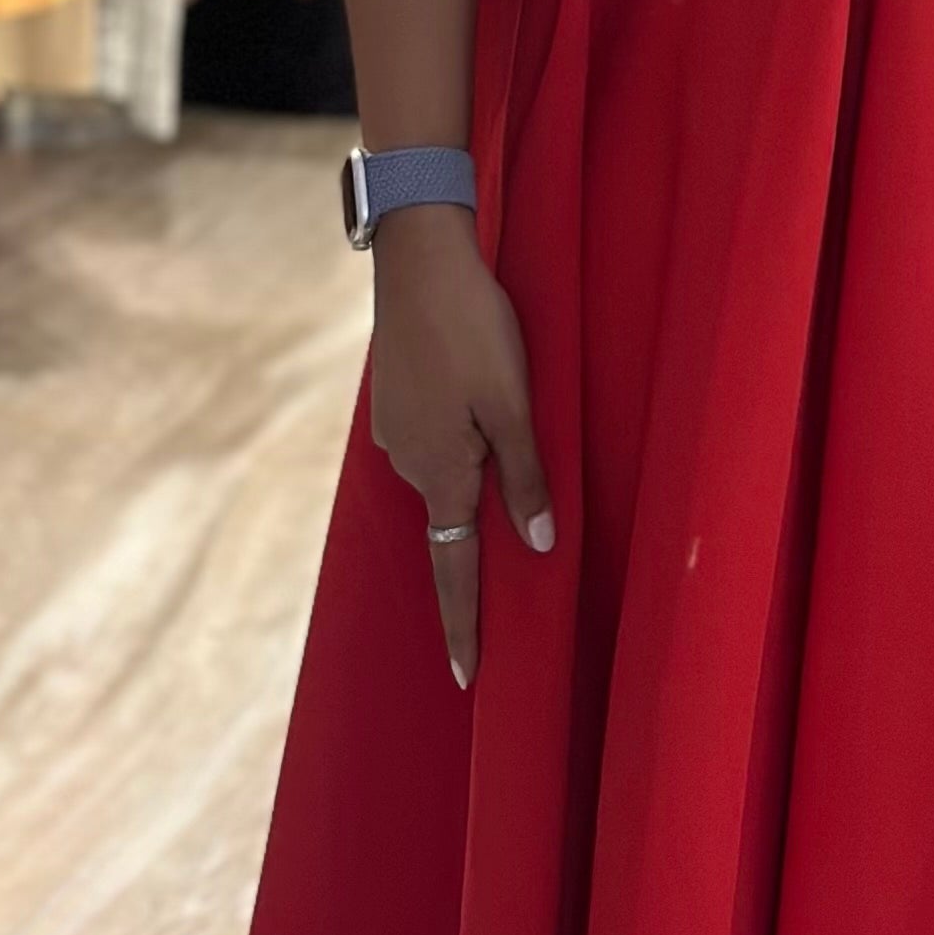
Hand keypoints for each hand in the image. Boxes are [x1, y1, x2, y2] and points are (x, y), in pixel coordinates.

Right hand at [367, 205, 555, 690]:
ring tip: (503, 423)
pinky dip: (461, 439)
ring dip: (475, 467)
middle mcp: (410, 461)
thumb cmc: (473, 327)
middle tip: (518, 534)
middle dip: (480, 536)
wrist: (417, 258)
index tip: (466, 676)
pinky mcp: (397, 403)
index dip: (465, 623)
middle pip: (453, 519)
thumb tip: (536, 544)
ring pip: (447, 471)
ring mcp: (397, 432)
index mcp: (440, 471)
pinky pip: (435, 440)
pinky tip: (478, 402)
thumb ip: (524, 476)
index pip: (455, 569)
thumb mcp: (514, 402)